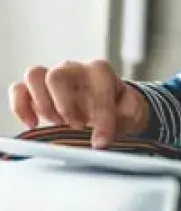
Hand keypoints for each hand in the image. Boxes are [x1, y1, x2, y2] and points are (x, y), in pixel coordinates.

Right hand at [7, 60, 149, 148]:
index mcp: (101, 71)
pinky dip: (21, 107)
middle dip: (65, 106)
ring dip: (43, 104)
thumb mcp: (132, 111)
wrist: (109, 105)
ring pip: (34, 75)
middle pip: (57, 76)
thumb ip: (128, 114)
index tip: (101, 141)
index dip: (101, 117)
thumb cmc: (119, 107)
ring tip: (59, 122)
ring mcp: (53, 76)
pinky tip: (34, 123)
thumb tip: (105, 134)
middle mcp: (75, 69)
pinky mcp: (36, 90)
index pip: (97, 88)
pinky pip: (18, 89)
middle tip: (78, 125)